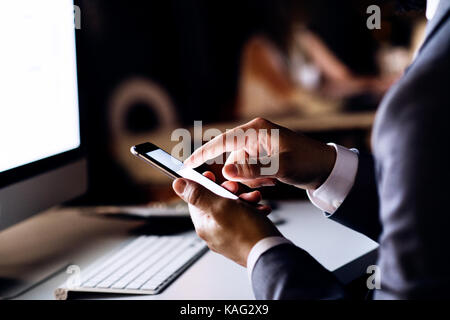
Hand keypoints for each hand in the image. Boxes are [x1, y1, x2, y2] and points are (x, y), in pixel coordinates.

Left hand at [172, 172, 280, 266]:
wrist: (271, 254)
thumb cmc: (247, 233)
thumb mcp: (220, 207)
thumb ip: (199, 195)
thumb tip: (178, 185)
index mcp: (204, 225)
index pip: (196, 199)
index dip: (204, 185)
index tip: (212, 175)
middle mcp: (214, 232)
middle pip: (216, 202)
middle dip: (230, 192)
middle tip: (237, 189)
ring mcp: (229, 236)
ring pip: (233, 209)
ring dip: (244, 200)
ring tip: (255, 199)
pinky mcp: (244, 238)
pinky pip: (245, 219)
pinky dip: (253, 211)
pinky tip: (261, 210)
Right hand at [184, 117, 335, 189]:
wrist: (328, 169)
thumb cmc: (309, 162)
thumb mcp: (281, 167)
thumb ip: (252, 169)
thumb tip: (226, 170)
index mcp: (256, 131)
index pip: (222, 141)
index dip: (202, 154)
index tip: (187, 166)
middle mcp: (255, 136)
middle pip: (230, 157)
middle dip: (237, 175)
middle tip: (251, 185)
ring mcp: (259, 147)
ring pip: (240, 167)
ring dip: (250, 179)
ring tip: (271, 181)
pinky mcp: (264, 157)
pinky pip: (250, 171)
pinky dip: (257, 180)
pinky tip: (273, 180)